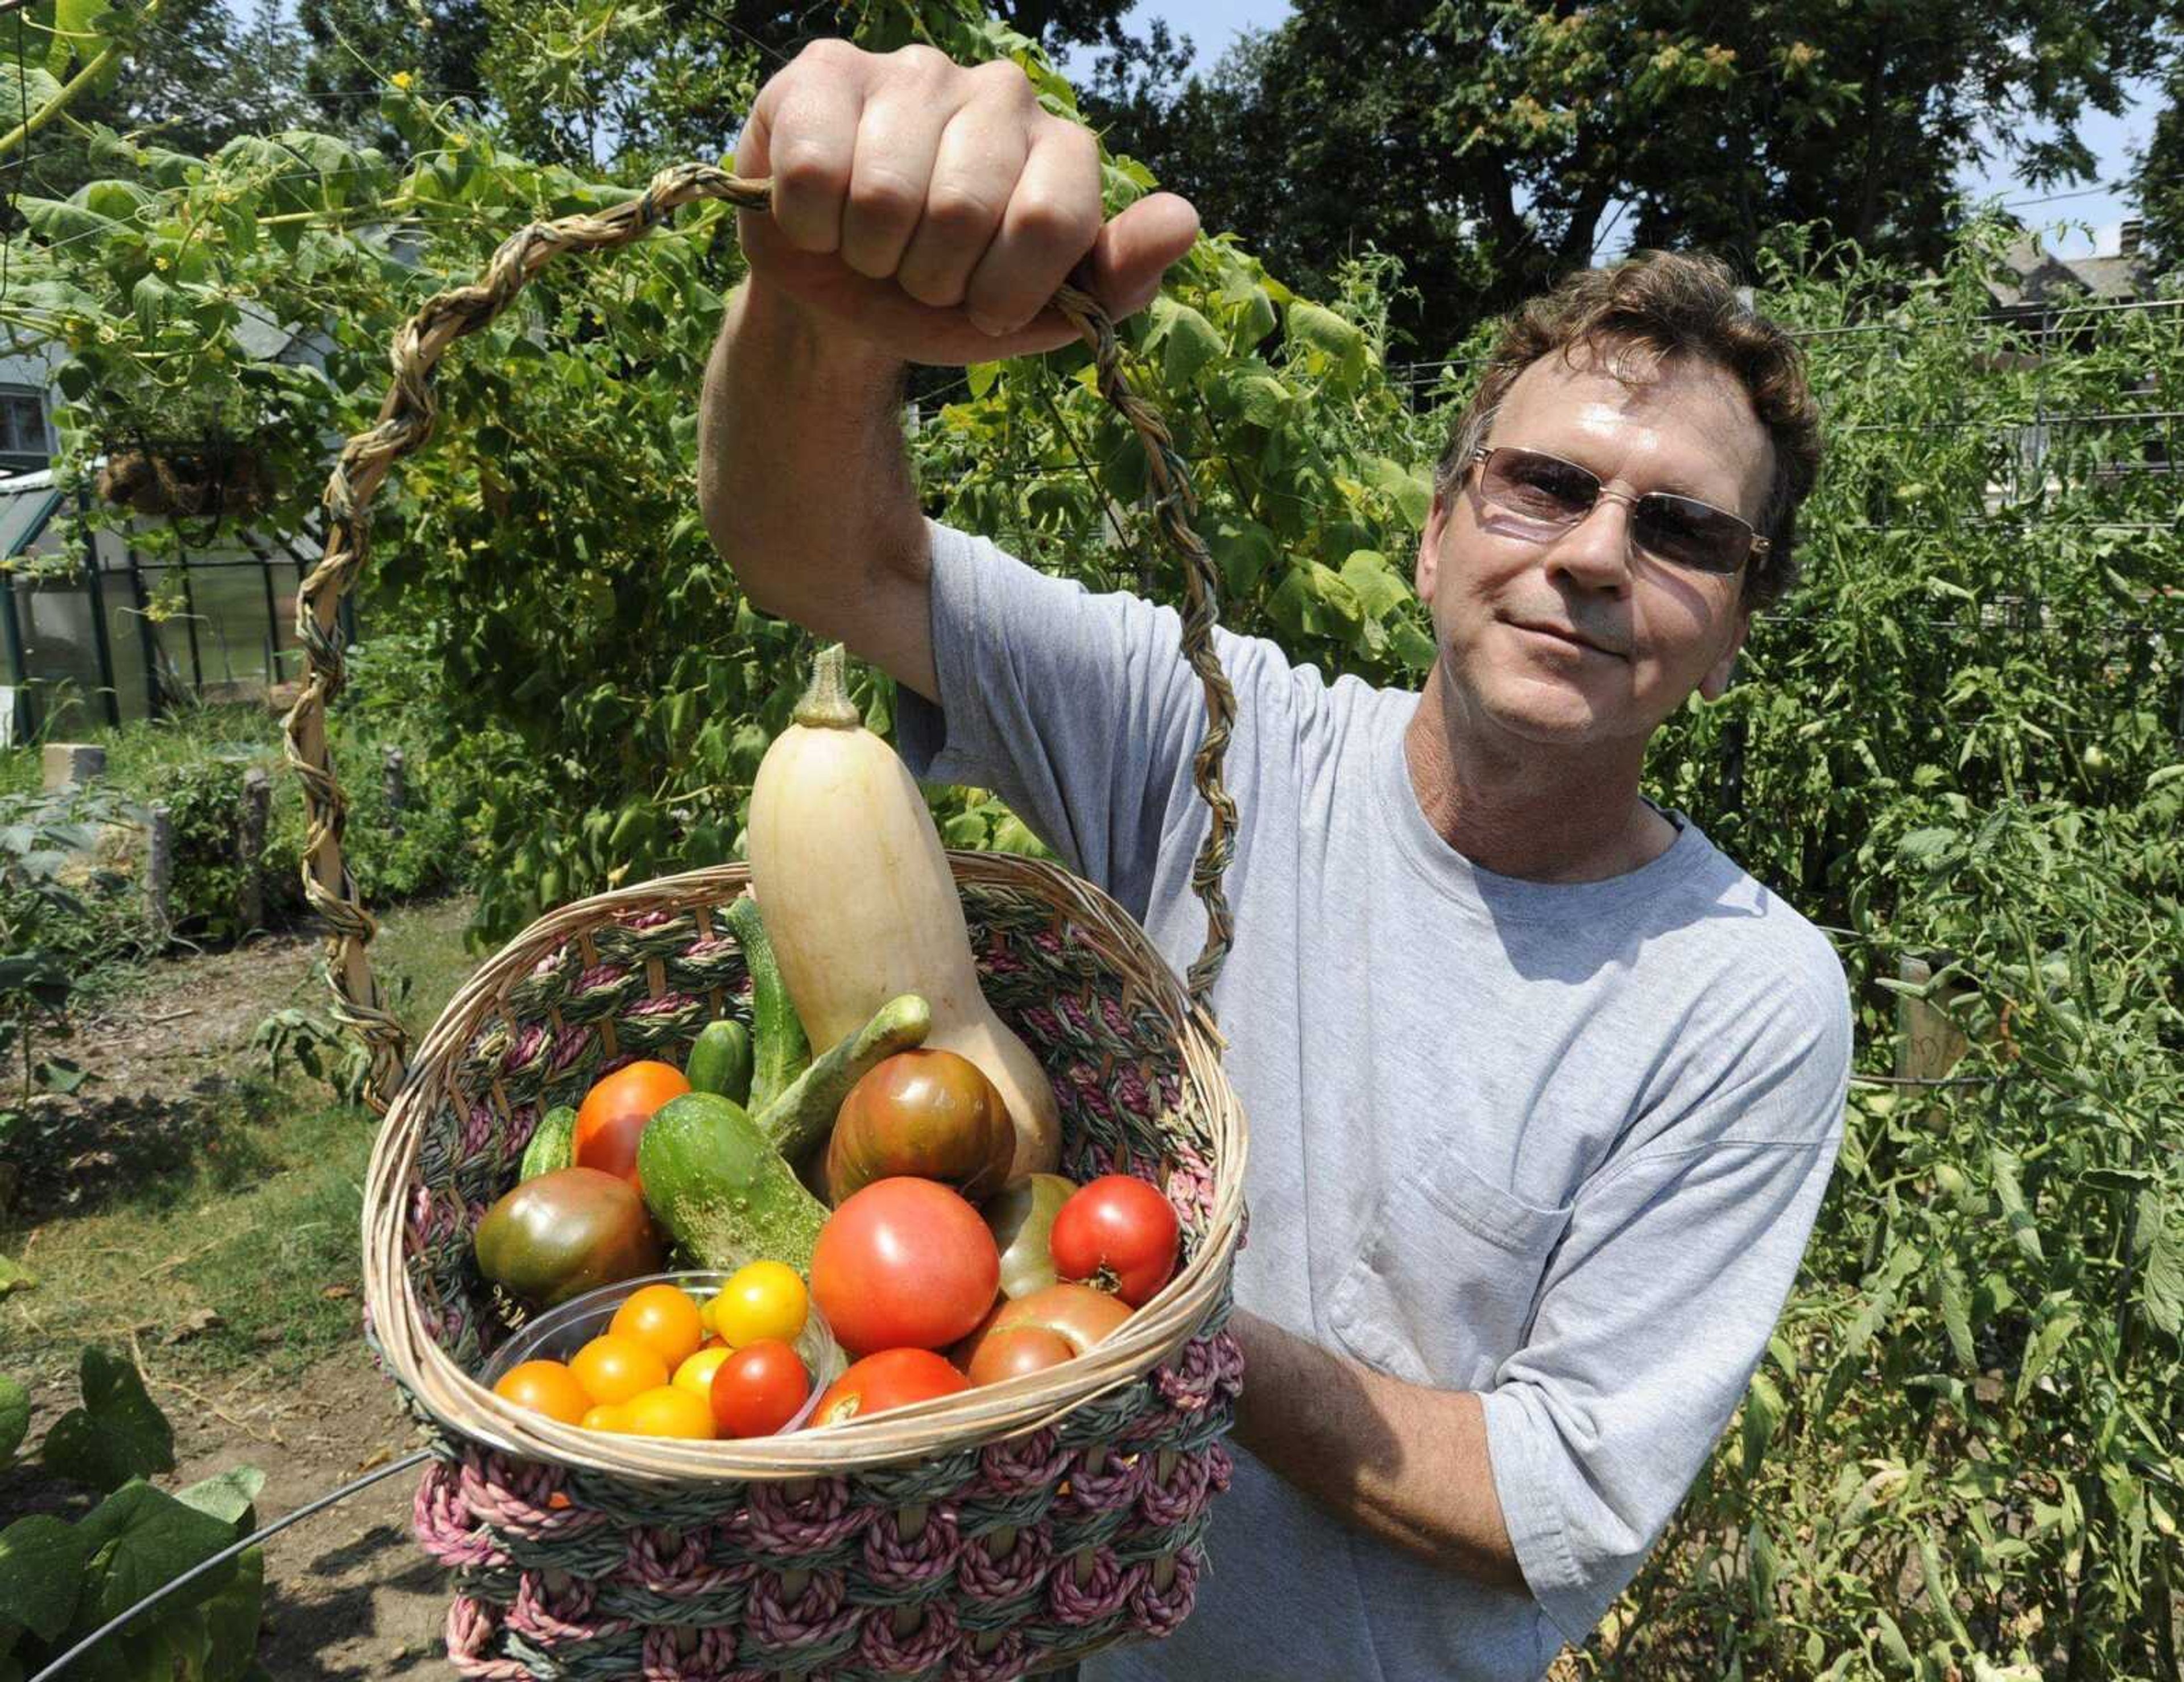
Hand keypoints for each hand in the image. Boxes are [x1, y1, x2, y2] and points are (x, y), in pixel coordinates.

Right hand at [733, 40, 1199, 365]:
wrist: (842, 292)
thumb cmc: (949, 298)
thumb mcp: (1039, 314)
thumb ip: (1118, 280)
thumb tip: (1183, 221)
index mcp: (1062, 150)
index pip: (1051, 221)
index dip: (1003, 293)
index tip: (985, 306)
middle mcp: (1001, 92)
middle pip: (962, 212)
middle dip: (930, 278)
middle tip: (919, 274)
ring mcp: (915, 73)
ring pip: (885, 197)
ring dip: (868, 254)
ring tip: (871, 244)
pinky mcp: (827, 73)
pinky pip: (818, 174)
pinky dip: (811, 226)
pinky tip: (822, 214)